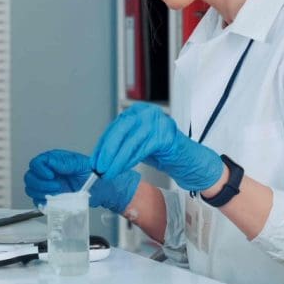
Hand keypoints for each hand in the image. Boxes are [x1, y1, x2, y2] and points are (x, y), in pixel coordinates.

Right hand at [24, 149, 140, 213]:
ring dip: (41, 193)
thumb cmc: (92, 174)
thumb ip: (66, 163)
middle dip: (40, 183)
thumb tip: (52, 163)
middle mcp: (48, 172)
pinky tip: (53, 201)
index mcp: (54, 161)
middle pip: (30, 177)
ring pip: (31, 189)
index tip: (51, 176)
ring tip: (56, 194)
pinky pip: (38, 201)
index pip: (37, 163)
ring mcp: (48, 185)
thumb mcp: (81, 164)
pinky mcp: (50, 198)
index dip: (40, 170)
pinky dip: (43, 202)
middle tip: (56, 187)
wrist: (100, 188)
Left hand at [91, 103, 223, 192]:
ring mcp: (158, 122)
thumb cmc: (163, 153)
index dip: (103, 144)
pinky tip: (122, 168)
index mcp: (138, 112)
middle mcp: (148, 113)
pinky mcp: (165, 135)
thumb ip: (121, 144)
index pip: (115, 127)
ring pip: (130, 141)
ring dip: (117, 159)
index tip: (95, 159)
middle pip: (120, 130)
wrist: (188, 161)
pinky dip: (130, 160)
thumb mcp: (137, 144)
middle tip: (99, 167)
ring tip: (109, 172)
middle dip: (108, 151)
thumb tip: (100, 156)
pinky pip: (142, 148)